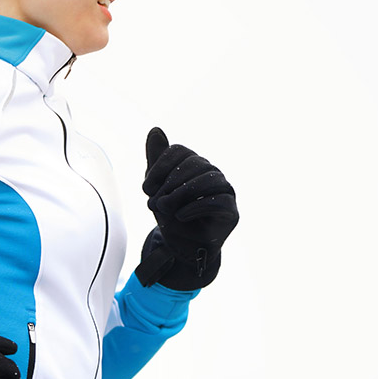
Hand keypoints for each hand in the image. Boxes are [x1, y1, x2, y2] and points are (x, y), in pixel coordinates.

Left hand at [135, 127, 238, 289]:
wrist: (180, 248)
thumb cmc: (170, 217)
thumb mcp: (157, 189)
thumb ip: (156, 161)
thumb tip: (155, 130)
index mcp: (194, 164)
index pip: (179, 151)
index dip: (160, 167)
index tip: (146, 188)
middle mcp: (212, 173)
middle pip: (194, 162)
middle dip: (170, 182)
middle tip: (155, 202)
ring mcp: (225, 190)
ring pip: (209, 178)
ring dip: (182, 193)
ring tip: (167, 208)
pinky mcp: (231, 211)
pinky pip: (219, 200)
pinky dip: (196, 207)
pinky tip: (181, 216)